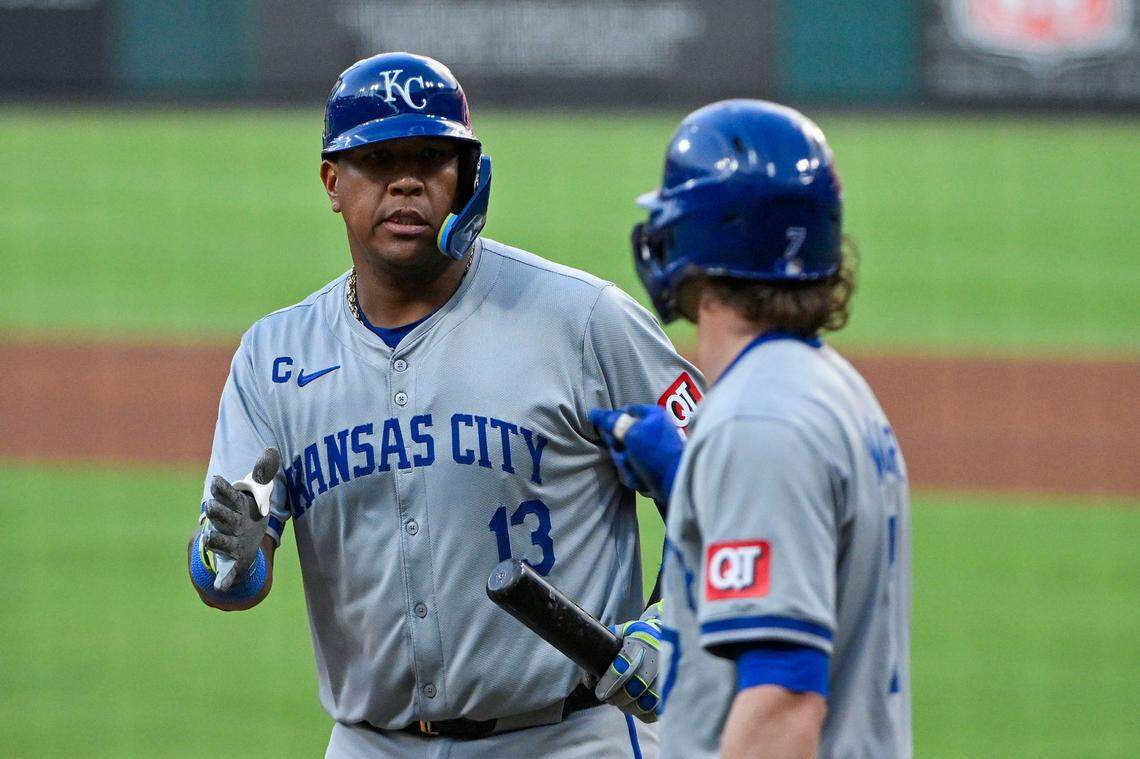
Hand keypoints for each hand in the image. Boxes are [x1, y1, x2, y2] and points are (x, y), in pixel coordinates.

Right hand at [200, 447, 279, 591]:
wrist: (241, 541)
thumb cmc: (247, 513)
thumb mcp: (258, 494)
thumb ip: (263, 473)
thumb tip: (271, 451)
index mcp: (233, 507)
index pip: (227, 495)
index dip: (222, 489)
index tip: (217, 480)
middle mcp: (228, 525)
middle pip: (221, 517)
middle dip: (217, 513)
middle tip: (210, 506)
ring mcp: (228, 544)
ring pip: (220, 542)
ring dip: (215, 541)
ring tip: (208, 540)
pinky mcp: (232, 563)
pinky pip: (227, 573)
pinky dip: (224, 580)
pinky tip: (221, 587)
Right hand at [589, 404, 683, 502]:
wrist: (677, 486)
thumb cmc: (656, 455)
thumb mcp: (631, 434)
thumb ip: (612, 422)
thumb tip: (594, 413)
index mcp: (652, 415)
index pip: (623, 411)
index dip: (613, 423)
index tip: (612, 434)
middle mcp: (652, 430)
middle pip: (620, 437)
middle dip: (620, 451)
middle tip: (628, 456)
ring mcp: (651, 451)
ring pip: (624, 456)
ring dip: (627, 467)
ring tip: (638, 471)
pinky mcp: (651, 468)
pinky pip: (632, 470)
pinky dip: (635, 477)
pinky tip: (643, 481)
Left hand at [590, 603, 663, 722]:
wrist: (658, 637)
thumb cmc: (632, 639)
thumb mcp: (614, 636)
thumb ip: (599, 654)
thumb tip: (590, 682)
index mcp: (641, 639)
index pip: (626, 660)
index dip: (612, 679)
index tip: (600, 693)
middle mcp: (658, 656)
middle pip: (639, 685)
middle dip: (620, 697)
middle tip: (609, 699)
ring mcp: (669, 673)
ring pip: (650, 700)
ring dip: (631, 707)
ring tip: (622, 704)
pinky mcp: (673, 688)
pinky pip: (660, 710)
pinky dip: (645, 713)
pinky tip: (636, 706)